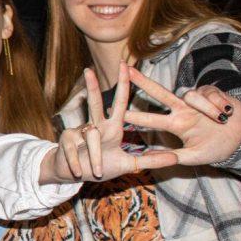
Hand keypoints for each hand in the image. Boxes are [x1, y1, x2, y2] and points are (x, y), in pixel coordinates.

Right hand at [47, 63, 177, 182]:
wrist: (73, 176)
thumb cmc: (100, 166)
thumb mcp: (128, 165)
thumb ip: (150, 160)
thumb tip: (175, 159)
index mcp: (112, 128)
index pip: (119, 103)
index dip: (123, 85)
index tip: (125, 65)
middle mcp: (95, 126)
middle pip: (94, 104)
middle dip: (92, 87)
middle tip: (89, 69)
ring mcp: (78, 132)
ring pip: (91, 136)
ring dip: (95, 157)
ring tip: (96, 171)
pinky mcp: (65, 141)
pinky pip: (73, 151)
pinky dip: (76, 163)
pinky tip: (77, 172)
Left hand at [123, 67, 240, 166]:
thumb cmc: (217, 148)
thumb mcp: (194, 156)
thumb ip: (173, 156)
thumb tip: (149, 157)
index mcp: (176, 125)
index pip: (151, 119)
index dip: (136, 116)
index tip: (117, 113)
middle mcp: (182, 110)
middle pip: (159, 93)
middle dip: (143, 82)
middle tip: (127, 72)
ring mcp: (196, 100)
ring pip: (190, 95)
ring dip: (207, 108)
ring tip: (221, 118)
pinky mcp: (211, 92)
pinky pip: (209, 94)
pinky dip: (219, 104)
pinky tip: (227, 112)